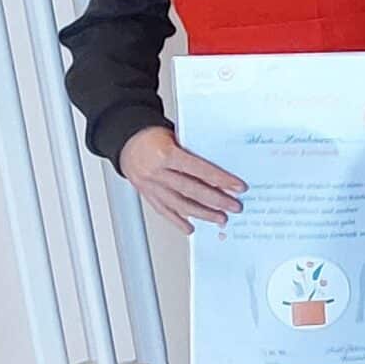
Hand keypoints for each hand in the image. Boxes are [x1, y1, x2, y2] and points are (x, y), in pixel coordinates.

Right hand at [120, 125, 244, 229]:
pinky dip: (178, 220)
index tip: (238, 187)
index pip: (199, 170)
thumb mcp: (176, 136)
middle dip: (217, 201)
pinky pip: (163, 210)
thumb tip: (220, 168)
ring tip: (219, 218)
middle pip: (192, 190)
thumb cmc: (153, 136)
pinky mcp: (146, 194)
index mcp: (166, 154)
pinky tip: (190, 227)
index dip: (221, 180)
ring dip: (202, 214)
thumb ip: (194, 152)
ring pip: (179, 204)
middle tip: (234, 206)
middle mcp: (156, 172)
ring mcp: (149, 186)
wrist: (126, 141)